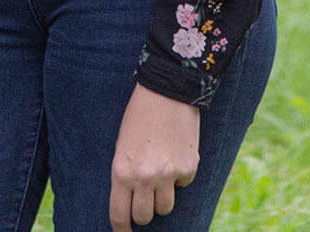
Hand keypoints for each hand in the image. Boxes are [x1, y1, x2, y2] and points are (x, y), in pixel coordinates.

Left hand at [109, 84, 199, 230]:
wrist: (167, 90)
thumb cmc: (139, 116)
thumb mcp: (122, 146)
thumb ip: (126, 175)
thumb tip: (131, 203)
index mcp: (122, 172)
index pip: (120, 215)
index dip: (122, 230)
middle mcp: (145, 178)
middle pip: (145, 217)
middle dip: (144, 212)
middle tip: (145, 200)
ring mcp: (168, 175)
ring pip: (166, 207)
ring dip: (162, 197)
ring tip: (161, 175)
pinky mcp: (189, 168)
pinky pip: (184, 185)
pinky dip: (180, 176)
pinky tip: (175, 155)